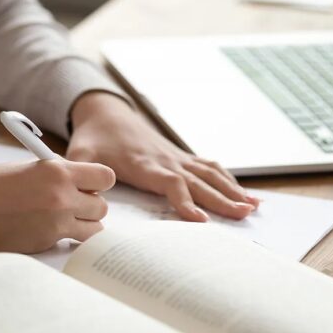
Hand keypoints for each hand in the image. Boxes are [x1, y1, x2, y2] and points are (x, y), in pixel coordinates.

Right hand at [0, 159, 114, 252]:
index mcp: (57, 171)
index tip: (89, 184)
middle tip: (74, 204)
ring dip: (85, 224)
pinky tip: (52, 231)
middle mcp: (62, 196)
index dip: (99, 182)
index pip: (105, 177)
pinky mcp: (47, 242)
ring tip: (66, 220)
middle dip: (91, 205)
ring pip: (96, 228)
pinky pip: (74, 241)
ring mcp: (57, 222)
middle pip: (102, 205)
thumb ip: (55, 173)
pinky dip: (70, 238)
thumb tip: (76, 180)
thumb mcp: (27, 168)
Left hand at [67, 92, 259, 221]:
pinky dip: (229, 180)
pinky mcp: (180, 156)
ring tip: (252, 207)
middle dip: (222, 199)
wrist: (105, 112)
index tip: (199, 220)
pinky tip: (244, 194)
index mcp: (143, 164)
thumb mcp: (79, 155)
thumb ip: (82, 174)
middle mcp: (166, 160)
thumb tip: (87, 198)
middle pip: (199, 181)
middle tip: (243, 215)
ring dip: (232, 190)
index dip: (185, 201)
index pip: (170, 183)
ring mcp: (176, 157)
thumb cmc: (93, 138)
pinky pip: (209, 167)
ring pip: (210, 174)